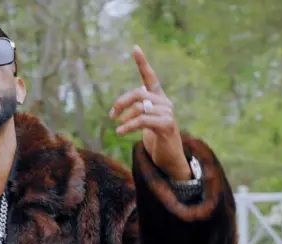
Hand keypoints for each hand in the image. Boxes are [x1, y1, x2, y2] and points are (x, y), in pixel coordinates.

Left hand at [109, 46, 190, 180]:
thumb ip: (137, 109)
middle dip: (121, 102)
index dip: (142, 63)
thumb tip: (123, 104)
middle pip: (138, 93)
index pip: (150, 77)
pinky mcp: (167, 125)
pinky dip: (129, 126)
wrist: (169, 157)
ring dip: (125, 118)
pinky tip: (120, 132)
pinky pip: (143, 120)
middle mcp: (164, 102)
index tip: (135, 48)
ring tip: (118, 127)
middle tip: (111, 114)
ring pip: (139, 107)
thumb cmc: (155, 139)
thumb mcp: (144, 121)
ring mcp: (168, 112)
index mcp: (158, 98)